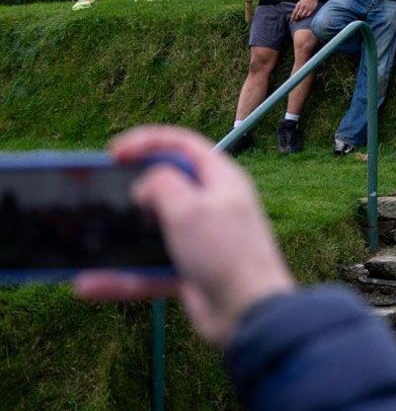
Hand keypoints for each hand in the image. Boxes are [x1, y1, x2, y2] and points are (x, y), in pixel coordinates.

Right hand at [71, 125, 296, 348]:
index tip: (114, 152)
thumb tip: (146, 184)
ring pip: (151, 232)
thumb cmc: (225, 253)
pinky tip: (89, 283)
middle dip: (131, 189)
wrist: (249, 313)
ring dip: (121, 238)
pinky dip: (121, 277)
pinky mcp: (189, 272)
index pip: (184, 145)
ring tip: (87, 239)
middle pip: (166, 187)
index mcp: (221, 180)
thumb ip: (163, 185)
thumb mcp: (190, 208)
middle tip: (99, 192)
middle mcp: (213, 206)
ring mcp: (200, 240)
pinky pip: (148, 270)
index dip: (148, 142)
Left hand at [291, 0, 316, 21]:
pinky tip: (306, 15)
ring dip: (301, 17)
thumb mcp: (299, 3)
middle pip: (298, 15)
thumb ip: (297, 8)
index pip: (294, 12)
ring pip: (303, 15)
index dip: (293, 17)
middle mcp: (302, 7)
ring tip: (301, 17)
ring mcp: (307, 8)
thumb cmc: (305, 0)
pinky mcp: (311, 9)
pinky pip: (307, 15)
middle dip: (297, 18)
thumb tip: (294, 14)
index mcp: (298, 5)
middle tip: (297, 20)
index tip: (292, 20)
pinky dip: (306, 16)